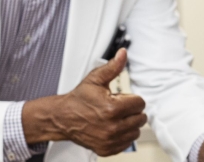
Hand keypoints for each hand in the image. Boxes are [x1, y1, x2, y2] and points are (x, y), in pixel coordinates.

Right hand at [22, 48, 146, 155]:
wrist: (62, 118)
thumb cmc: (79, 98)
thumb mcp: (96, 79)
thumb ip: (113, 67)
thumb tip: (123, 53)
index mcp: (112, 109)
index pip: (140, 103)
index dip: (132, 98)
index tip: (121, 98)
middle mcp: (112, 127)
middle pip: (140, 118)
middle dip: (132, 110)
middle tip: (119, 106)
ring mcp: (109, 140)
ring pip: (136, 131)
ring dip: (130, 123)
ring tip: (116, 117)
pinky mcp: (106, 149)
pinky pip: (127, 143)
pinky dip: (124, 135)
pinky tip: (113, 127)